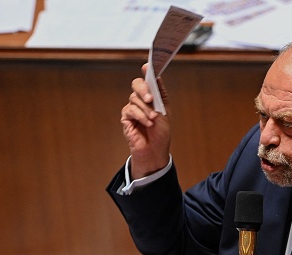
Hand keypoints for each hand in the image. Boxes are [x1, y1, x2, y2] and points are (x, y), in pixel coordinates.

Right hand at [121, 63, 170, 179]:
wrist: (156, 150)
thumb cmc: (161, 132)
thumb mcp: (165, 112)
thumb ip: (160, 95)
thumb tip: (157, 77)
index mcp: (152, 96)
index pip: (148, 79)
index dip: (148, 71)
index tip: (148, 66)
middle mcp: (141, 100)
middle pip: (137, 84)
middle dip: (144, 89)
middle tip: (151, 98)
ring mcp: (133, 108)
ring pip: (135, 99)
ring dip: (146, 109)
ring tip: (153, 119)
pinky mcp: (126, 118)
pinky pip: (131, 110)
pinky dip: (140, 116)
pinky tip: (147, 123)